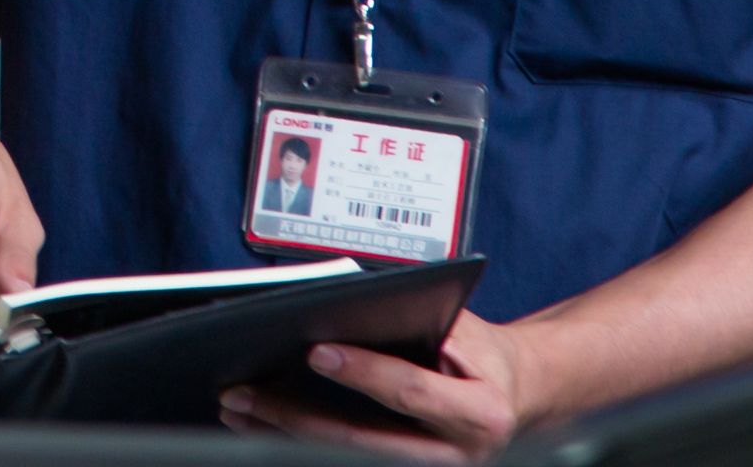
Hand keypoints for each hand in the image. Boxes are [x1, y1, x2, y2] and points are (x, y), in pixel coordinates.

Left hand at [218, 311, 536, 461]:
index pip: (410, 393)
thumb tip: (343, 302)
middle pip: (365, 441)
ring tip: (239, 408)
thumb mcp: (462, 326)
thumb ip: (413, 317)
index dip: (364, 372)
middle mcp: (456, 456)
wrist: (514, 395)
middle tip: (247, 392)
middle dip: (299, 419)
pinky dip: (300, 444)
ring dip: (286, 436)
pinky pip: (348, 461)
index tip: (315, 351)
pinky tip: (263, 426)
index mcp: (480, 412)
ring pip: (348, 458)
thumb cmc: (480, 353)